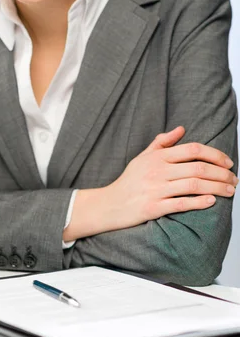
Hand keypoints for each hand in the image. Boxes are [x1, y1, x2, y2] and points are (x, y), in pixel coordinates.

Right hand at [101, 126, 237, 231]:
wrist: (110, 204)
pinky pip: (181, 204)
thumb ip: (162, 142)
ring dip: (217, 188)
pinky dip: (199, 202)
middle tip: (234, 179)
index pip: (192, 149)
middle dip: (221, 173)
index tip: (228, 162)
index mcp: (157, 157)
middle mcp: (157, 171)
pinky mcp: (153, 208)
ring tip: (229, 190)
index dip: (215, 154)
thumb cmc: (129, 181)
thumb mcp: (142, 157)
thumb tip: (181, 129)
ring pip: (194, 186)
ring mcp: (155, 189)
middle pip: (198, 168)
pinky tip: (211, 201)